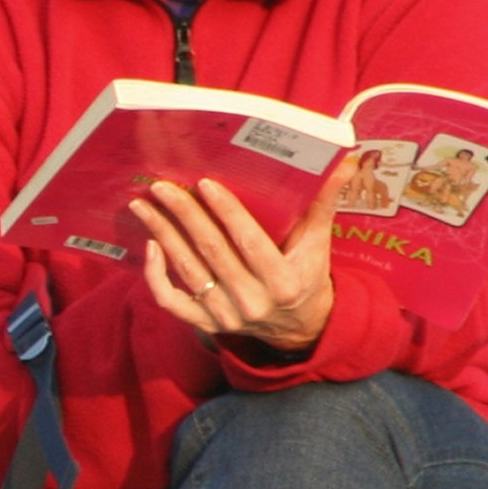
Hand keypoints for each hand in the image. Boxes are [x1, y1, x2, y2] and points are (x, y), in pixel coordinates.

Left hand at [135, 176, 336, 355]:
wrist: (298, 326)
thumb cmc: (306, 273)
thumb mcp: (318, 242)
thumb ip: (324, 203)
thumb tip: (344, 162)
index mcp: (283, 281)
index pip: (250, 243)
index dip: (227, 212)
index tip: (204, 183)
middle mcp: (252, 302)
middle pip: (212, 252)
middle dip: (184, 216)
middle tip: (161, 186)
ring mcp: (226, 316)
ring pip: (188, 271)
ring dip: (163, 234)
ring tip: (143, 205)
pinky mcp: (206, 324)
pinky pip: (172, 302)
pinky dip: (157, 276)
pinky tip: (151, 245)